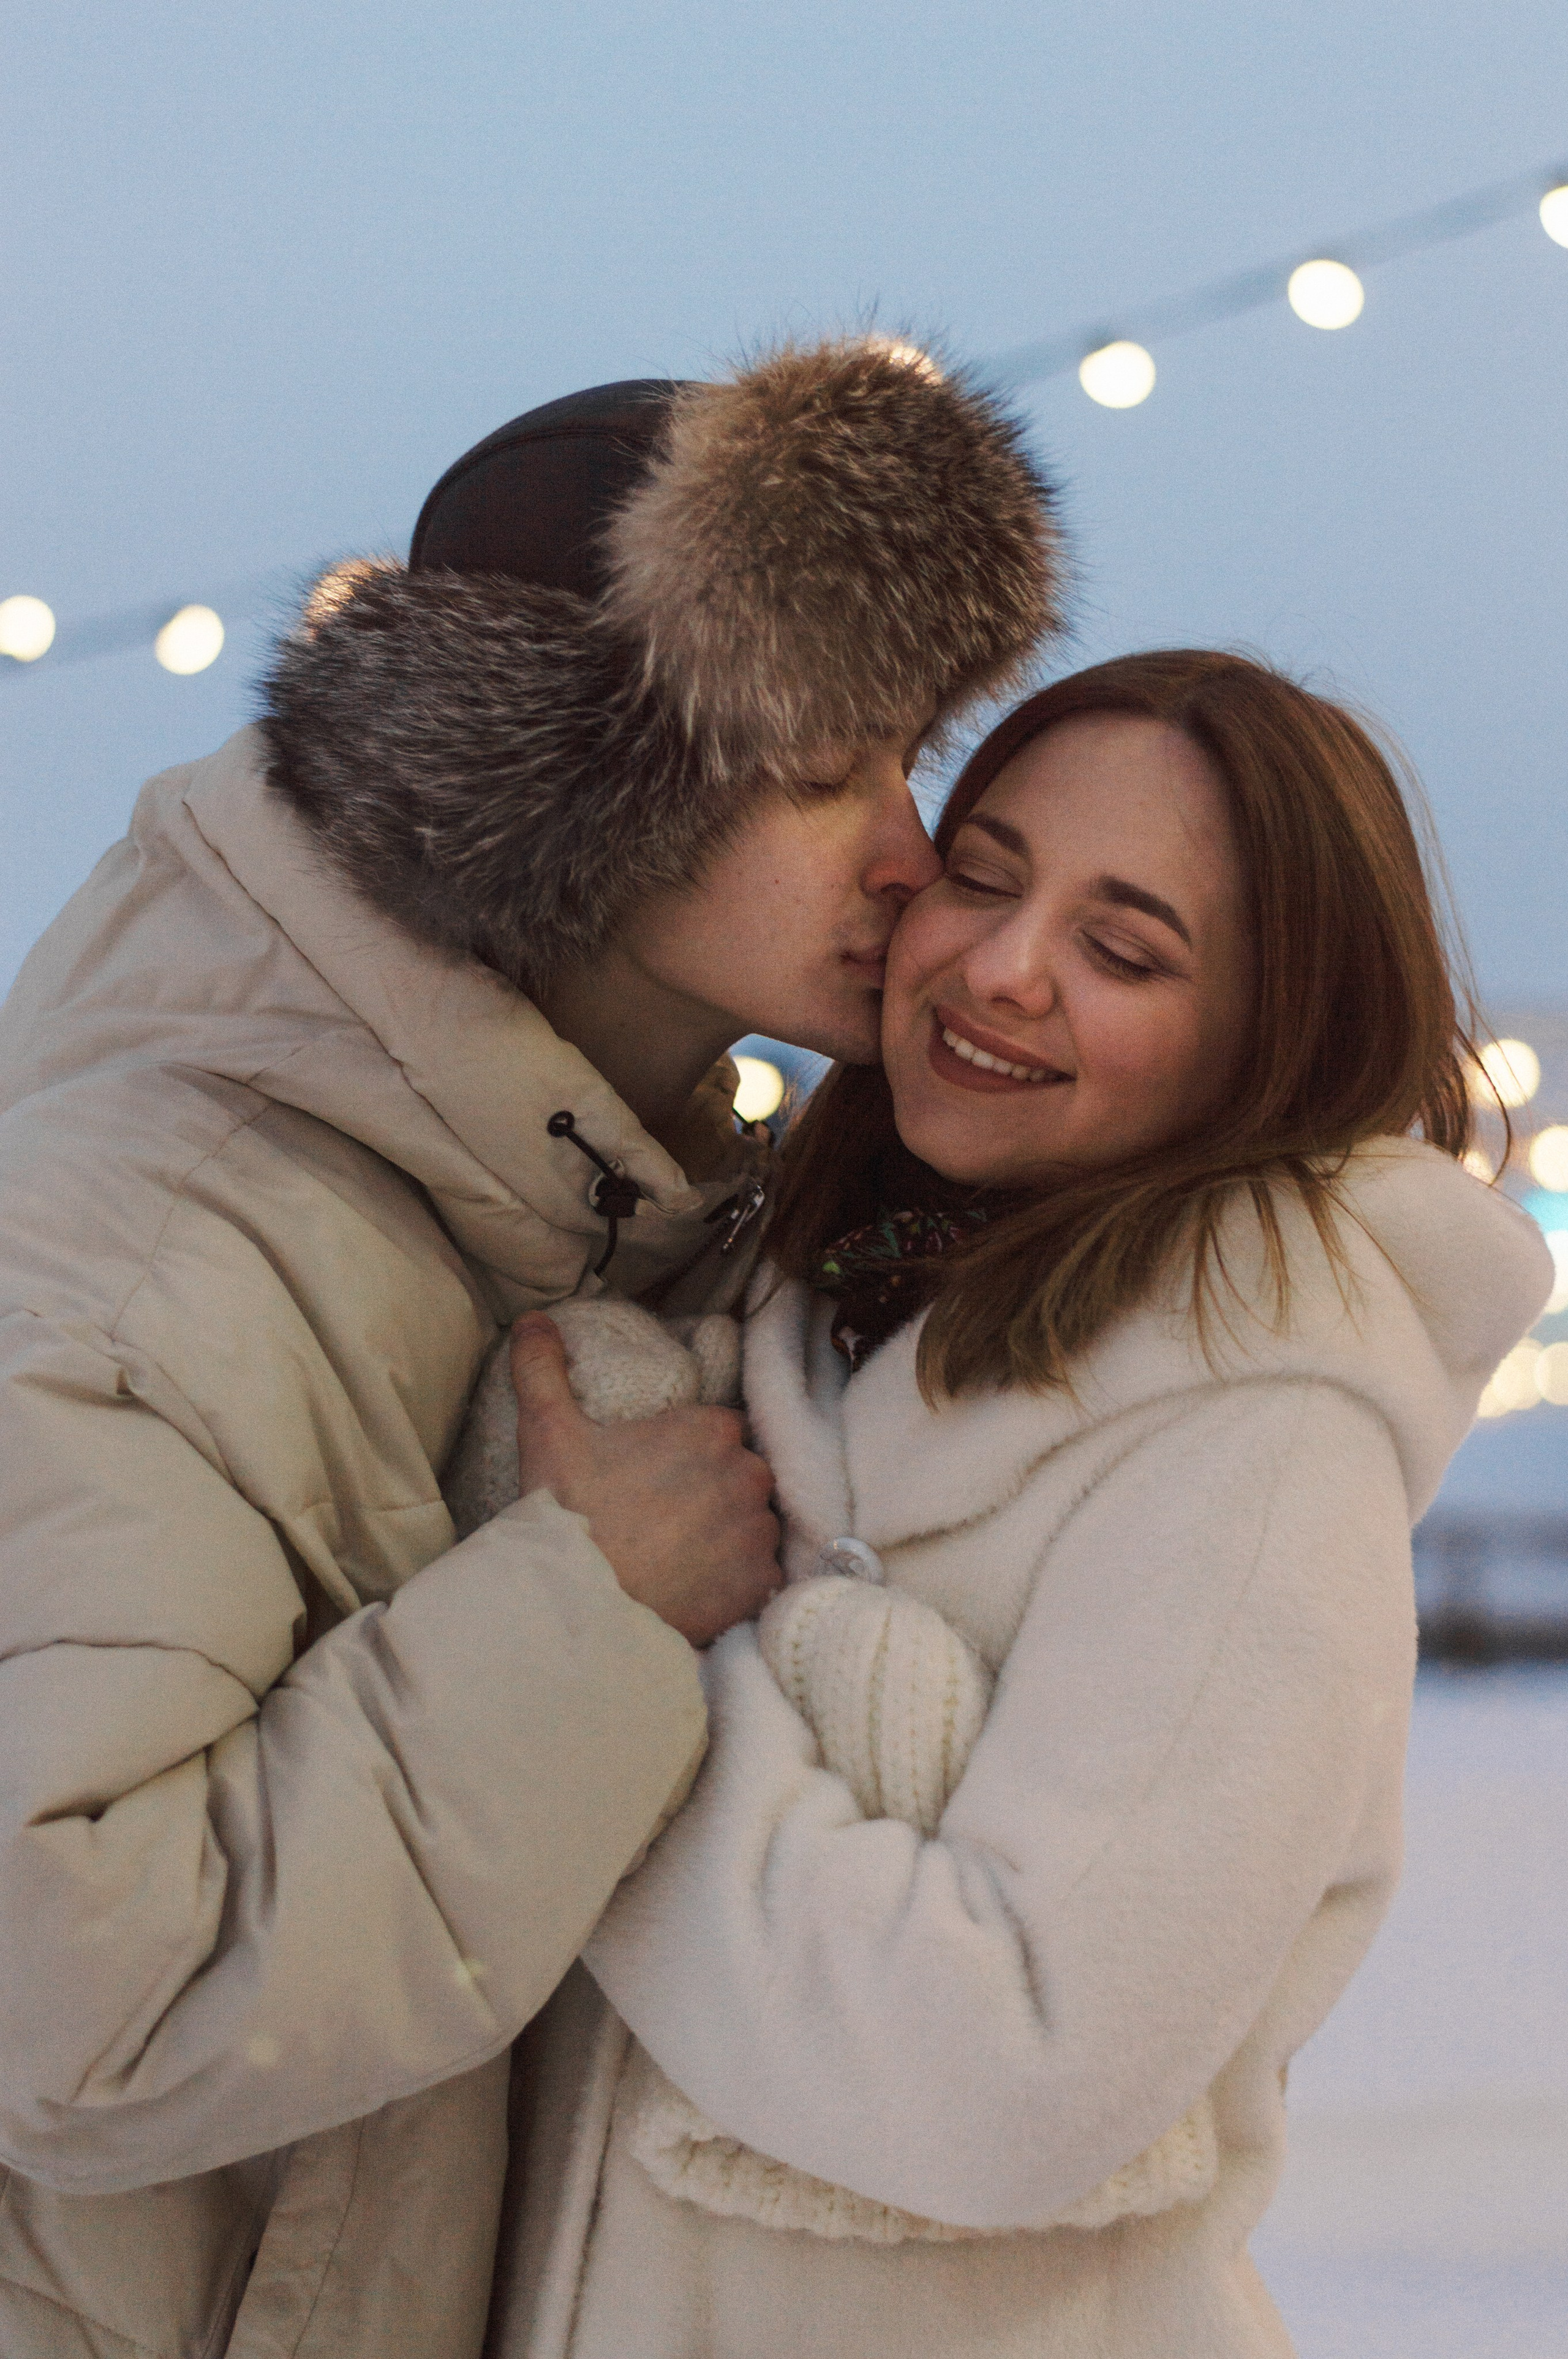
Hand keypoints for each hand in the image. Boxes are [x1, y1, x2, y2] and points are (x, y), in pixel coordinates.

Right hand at [510, 1315, 779, 1646]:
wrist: (577, 1604)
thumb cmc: (567, 1512)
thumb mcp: (547, 1431)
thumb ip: (543, 1369)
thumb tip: (533, 1319)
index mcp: (709, 1429)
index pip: (718, 1428)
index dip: (688, 1451)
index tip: (657, 1473)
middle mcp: (747, 1474)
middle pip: (740, 1473)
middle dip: (712, 1490)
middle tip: (663, 1517)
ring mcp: (757, 1533)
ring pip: (752, 1523)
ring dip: (727, 1534)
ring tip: (677, 1555)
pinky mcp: (759, 1586)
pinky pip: (758, 1575)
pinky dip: (734, 1581)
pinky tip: (694, 1586)